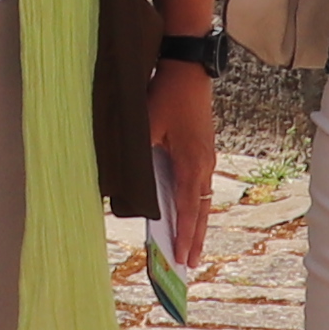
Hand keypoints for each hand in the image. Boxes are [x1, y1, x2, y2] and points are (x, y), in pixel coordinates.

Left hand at [150, 59, 216, 273]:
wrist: (188, 65)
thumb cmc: (167, 94)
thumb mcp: (146, 126)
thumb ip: (136, 156)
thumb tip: (121, 182)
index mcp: (192, 163)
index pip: (189, 209)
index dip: (184, 236)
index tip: (182, 259)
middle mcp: (204, 164)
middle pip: (201, 211)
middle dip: (195, 238)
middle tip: (190, 264)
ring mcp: (207, 156)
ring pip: (203, 199)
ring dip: (197, 223)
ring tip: (193, 247)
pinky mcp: (203, 148)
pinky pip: (201, 185)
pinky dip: (196, 204)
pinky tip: (189, 211)